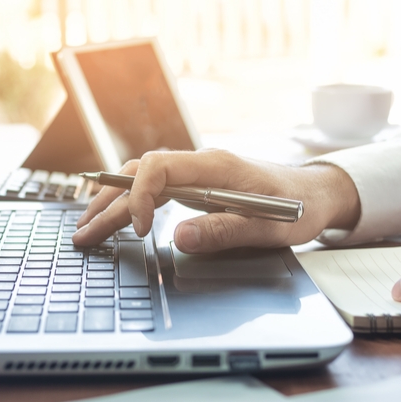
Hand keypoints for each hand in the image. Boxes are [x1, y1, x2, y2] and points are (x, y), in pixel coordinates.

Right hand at [72, 149, 359, 252]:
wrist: (316, 194)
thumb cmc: (297, 208)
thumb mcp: (269, 226)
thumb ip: (225, 231)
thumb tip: (180, 237)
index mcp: (215, 166)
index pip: (158, 167)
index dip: (140, 196)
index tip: (141, 231)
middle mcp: (199, 164)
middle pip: (139, 175)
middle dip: (108, 204)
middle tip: (84, 235)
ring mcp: (195, 173)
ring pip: (140, 180)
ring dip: (112, 203)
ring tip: (87, 228)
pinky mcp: (195, 185)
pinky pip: (153, 188)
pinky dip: (129, 202)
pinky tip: (113, 217)